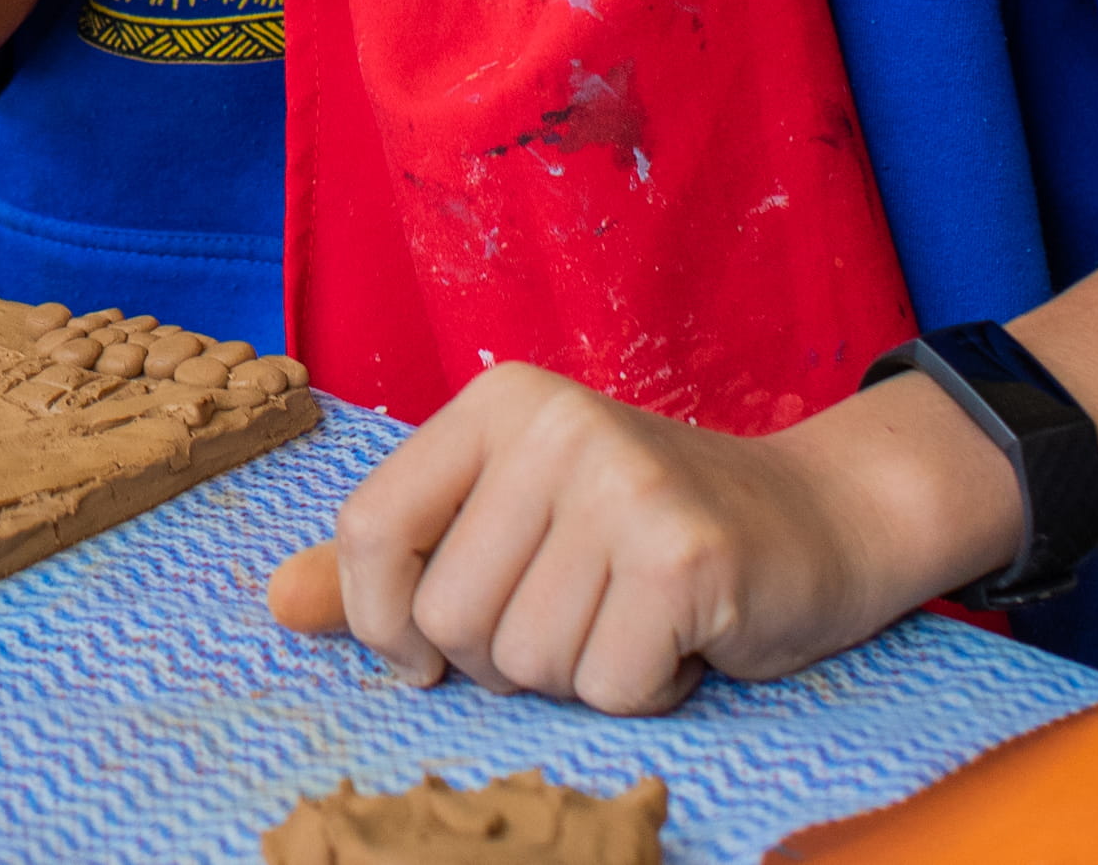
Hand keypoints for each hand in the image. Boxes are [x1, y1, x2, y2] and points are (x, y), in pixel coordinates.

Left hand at [264, 364, 1021, 712]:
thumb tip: (277, 606)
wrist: (820, 520)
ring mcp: (624, 486)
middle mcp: (555, 427)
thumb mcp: (511, 519)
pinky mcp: (686, 558)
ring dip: (577, 673)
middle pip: (449, 618)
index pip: (371, 527)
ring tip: (629, 619)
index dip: (380, 619)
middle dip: (501, 658)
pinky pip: (606, 686)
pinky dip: (641, 691)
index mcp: (496, 404)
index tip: (421, 653)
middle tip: (572, 617)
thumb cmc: (644, 530)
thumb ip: (393, 561)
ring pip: (526, 662)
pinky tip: (680, 641)